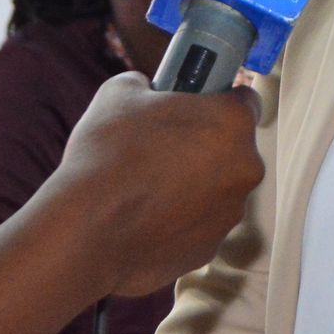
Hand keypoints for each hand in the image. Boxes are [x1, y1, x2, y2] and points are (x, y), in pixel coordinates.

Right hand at [37, 71, 263, 298]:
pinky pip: (199, 223)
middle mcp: (244, 168)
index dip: (217, 98)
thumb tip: (147, 91)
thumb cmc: (109, 155)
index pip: (244, 99)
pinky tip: (145, 214)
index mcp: (232, 122)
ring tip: (146, 183)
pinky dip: (180, 218)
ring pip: (217, 188)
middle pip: (232, 147)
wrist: (88, 233)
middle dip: (204, 144)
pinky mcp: (210, 249)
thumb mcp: (121, 93)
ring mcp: (230, 213)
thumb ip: (148, 85)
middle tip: (162, 144)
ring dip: (193, 183)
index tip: (195, 103)